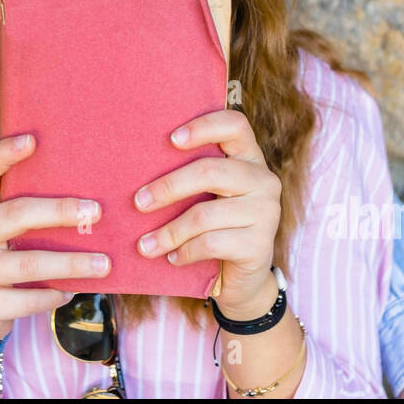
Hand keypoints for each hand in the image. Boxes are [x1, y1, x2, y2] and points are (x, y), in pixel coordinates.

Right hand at [0, 132, 111, 351]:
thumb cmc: (0, 256)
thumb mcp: (0, 229)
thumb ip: (23, 209)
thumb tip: (85, 189)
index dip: (4, 155)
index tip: (32, 140)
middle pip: (14, 215)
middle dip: (58, 211)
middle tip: (96, 211)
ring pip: (28, 263)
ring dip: (71, 262)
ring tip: (104, 264)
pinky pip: (27, 299)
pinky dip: (55, 294)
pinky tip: (75, 290)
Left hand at [132, 109, 281, 317]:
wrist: (243, 278)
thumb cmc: (214, 226)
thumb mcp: (206, 196)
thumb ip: (190, 176)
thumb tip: (137, 168)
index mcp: (249, 158)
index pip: (235, 125)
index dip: (204, 126)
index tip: (171, 140)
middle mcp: (263, 180)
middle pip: (210, 171)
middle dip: (168, 187)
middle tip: (139, 202)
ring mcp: (266, 213)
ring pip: (205, 214)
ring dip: (168, 231)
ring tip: (145, 244)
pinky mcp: (260, 246)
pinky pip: (211, 244)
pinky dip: (184, 252)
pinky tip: (172, 258)